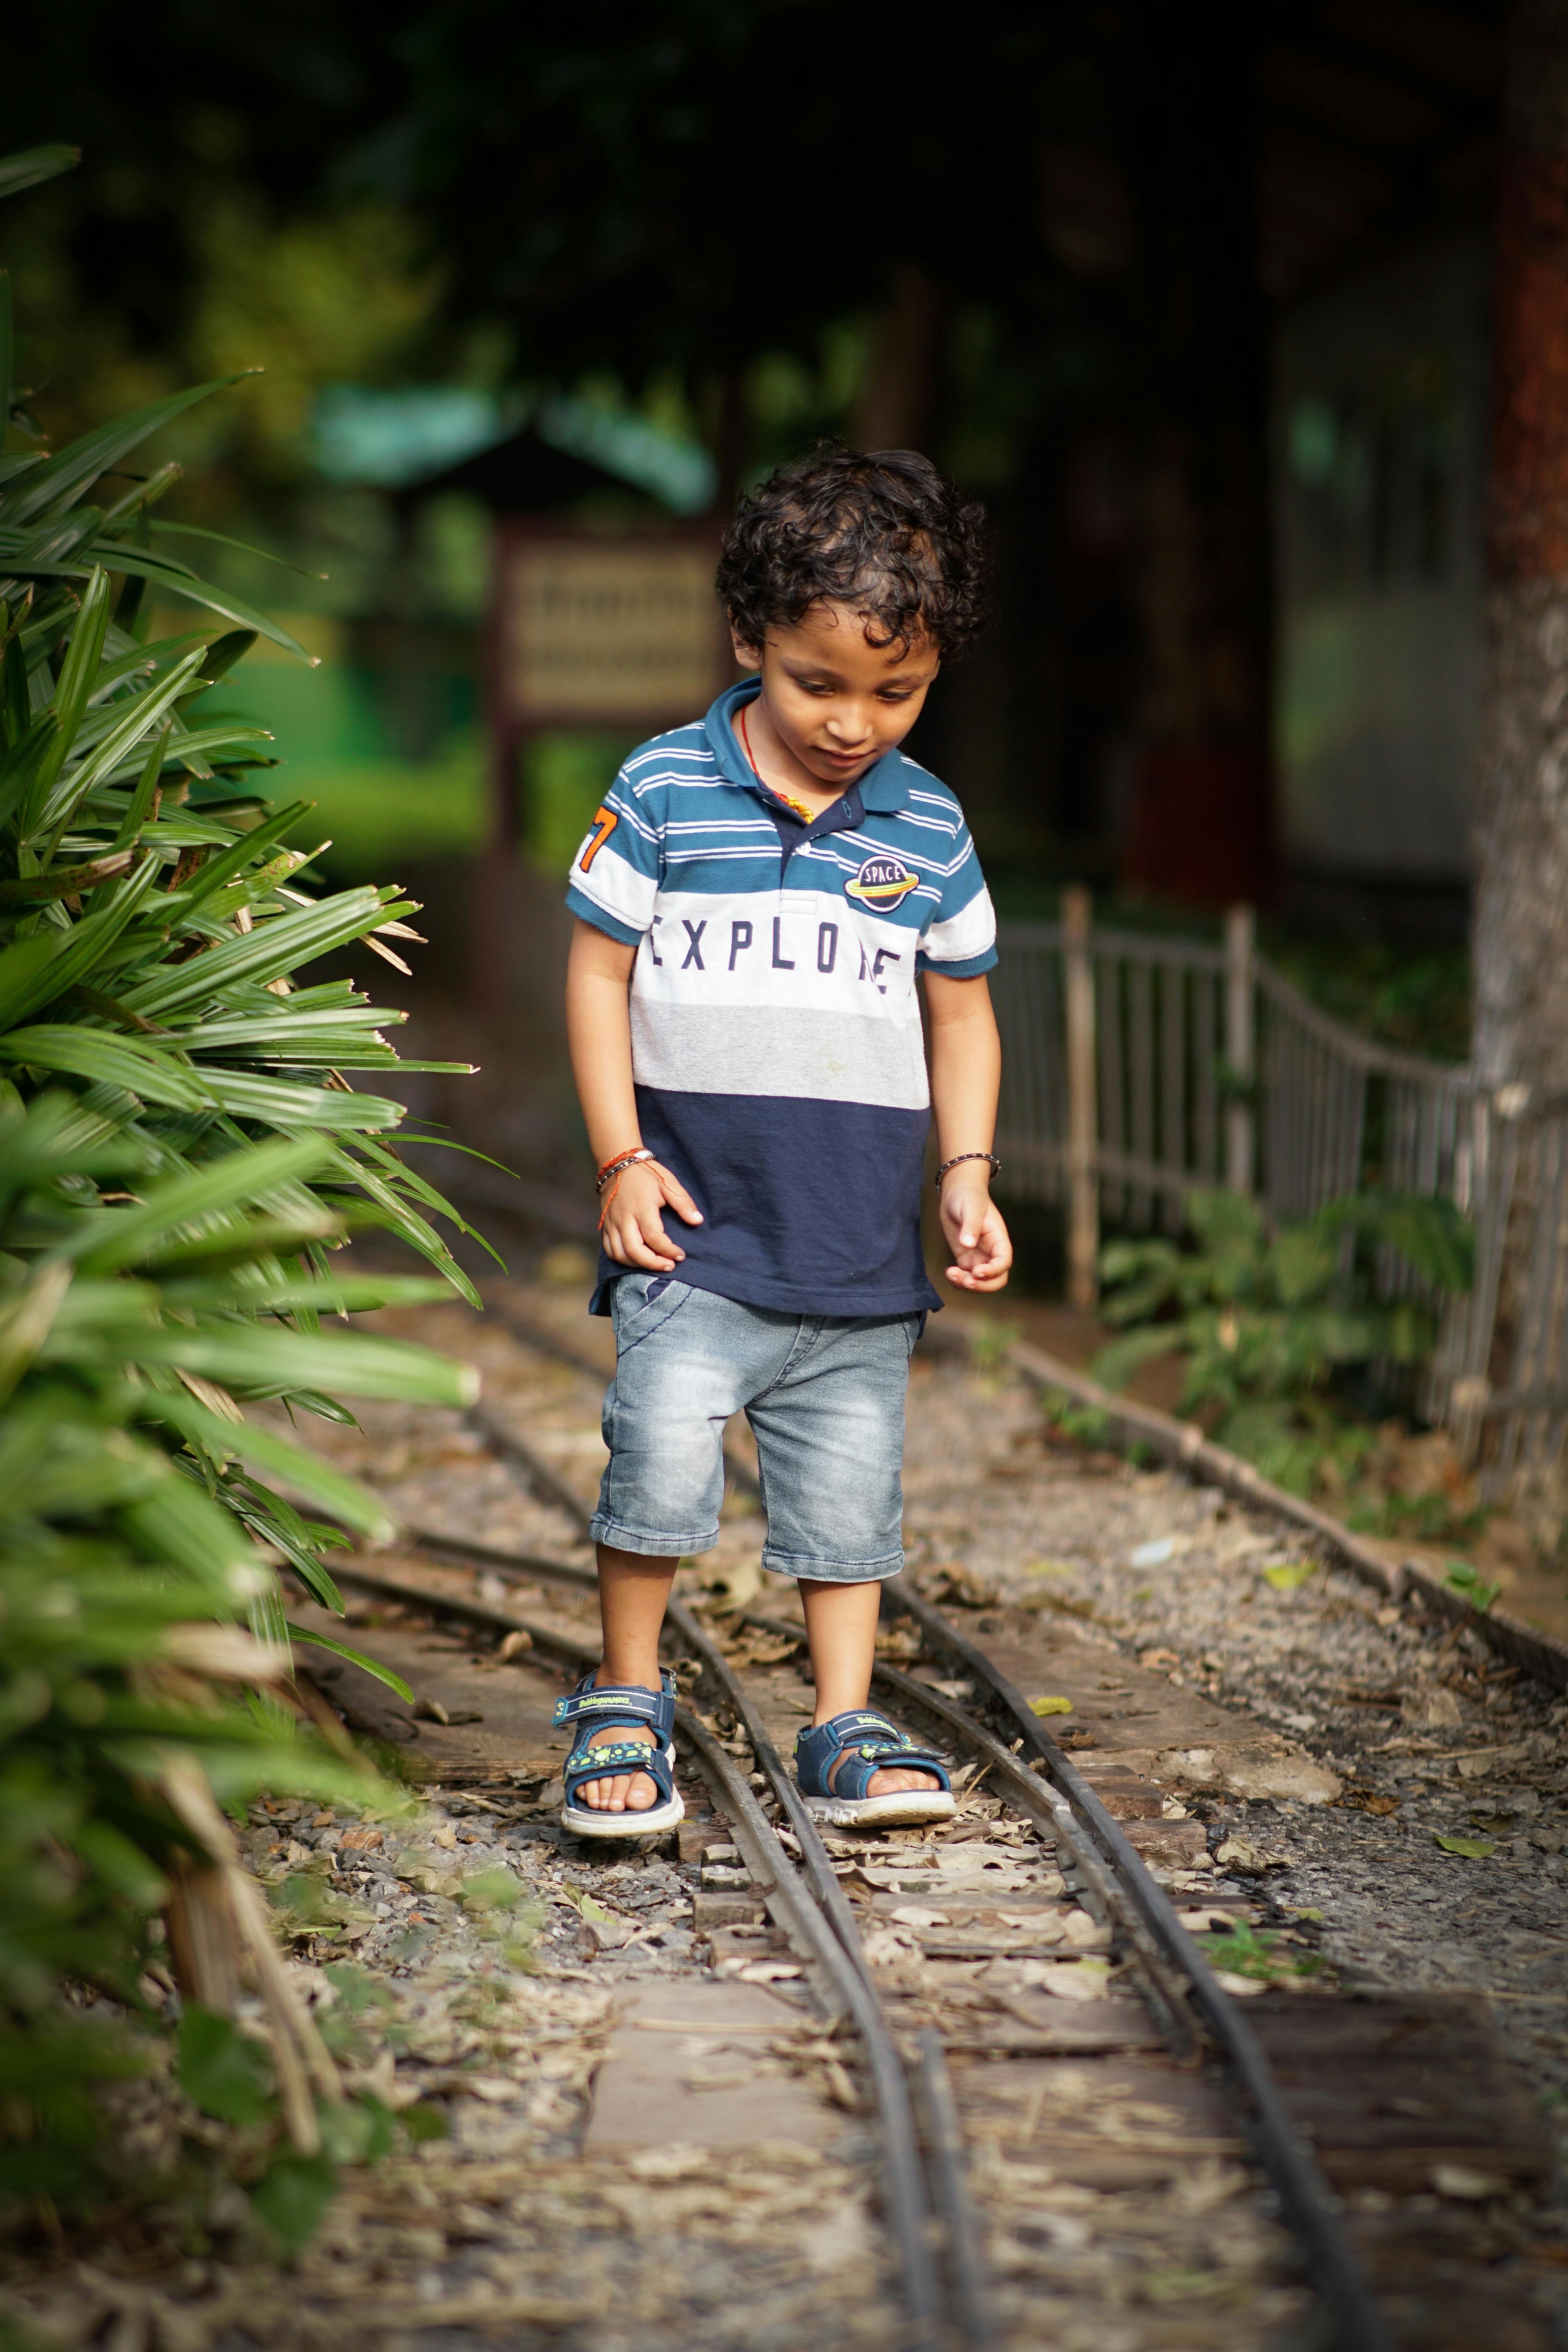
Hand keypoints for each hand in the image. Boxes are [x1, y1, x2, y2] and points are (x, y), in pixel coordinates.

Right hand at [600, 1157, 702, 1270]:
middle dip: (653, 1264)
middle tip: (669, 1265)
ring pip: (620, 1254)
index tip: (681, 1255)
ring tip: (654, 1264)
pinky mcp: (605, 1225)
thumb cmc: (647, 1173)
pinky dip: (622, 1259)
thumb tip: (698, 1221)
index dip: (668, 1250)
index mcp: (642, 1207)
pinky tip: (636, 1260)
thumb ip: (683, 1203)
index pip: (654, 1237)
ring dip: (637, 1265)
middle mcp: (624, 1218)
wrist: (618, 1164)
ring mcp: (612, 1223)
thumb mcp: (668, 1183)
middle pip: (634, 1250)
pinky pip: (609, 1249)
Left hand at [939, 1176, 1011, 1291]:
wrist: (957, 1193)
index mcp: (999, 1239)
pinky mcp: (965, 1258)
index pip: (1003, 1262)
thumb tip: (967, 1244)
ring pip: (980, 1281)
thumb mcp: (971, 1208)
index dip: (993, 1271)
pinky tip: (949, 1272)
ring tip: (951, 1274)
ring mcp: (979, 1257)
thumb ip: (971, 1225)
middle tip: (966, 1281)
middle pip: (996, 1279)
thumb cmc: (969, 1196)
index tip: (977, 1271)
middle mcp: (991, 1252)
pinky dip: (958, 1280)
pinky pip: (965, 1276)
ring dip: (968, 1284)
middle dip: (982, 1285)